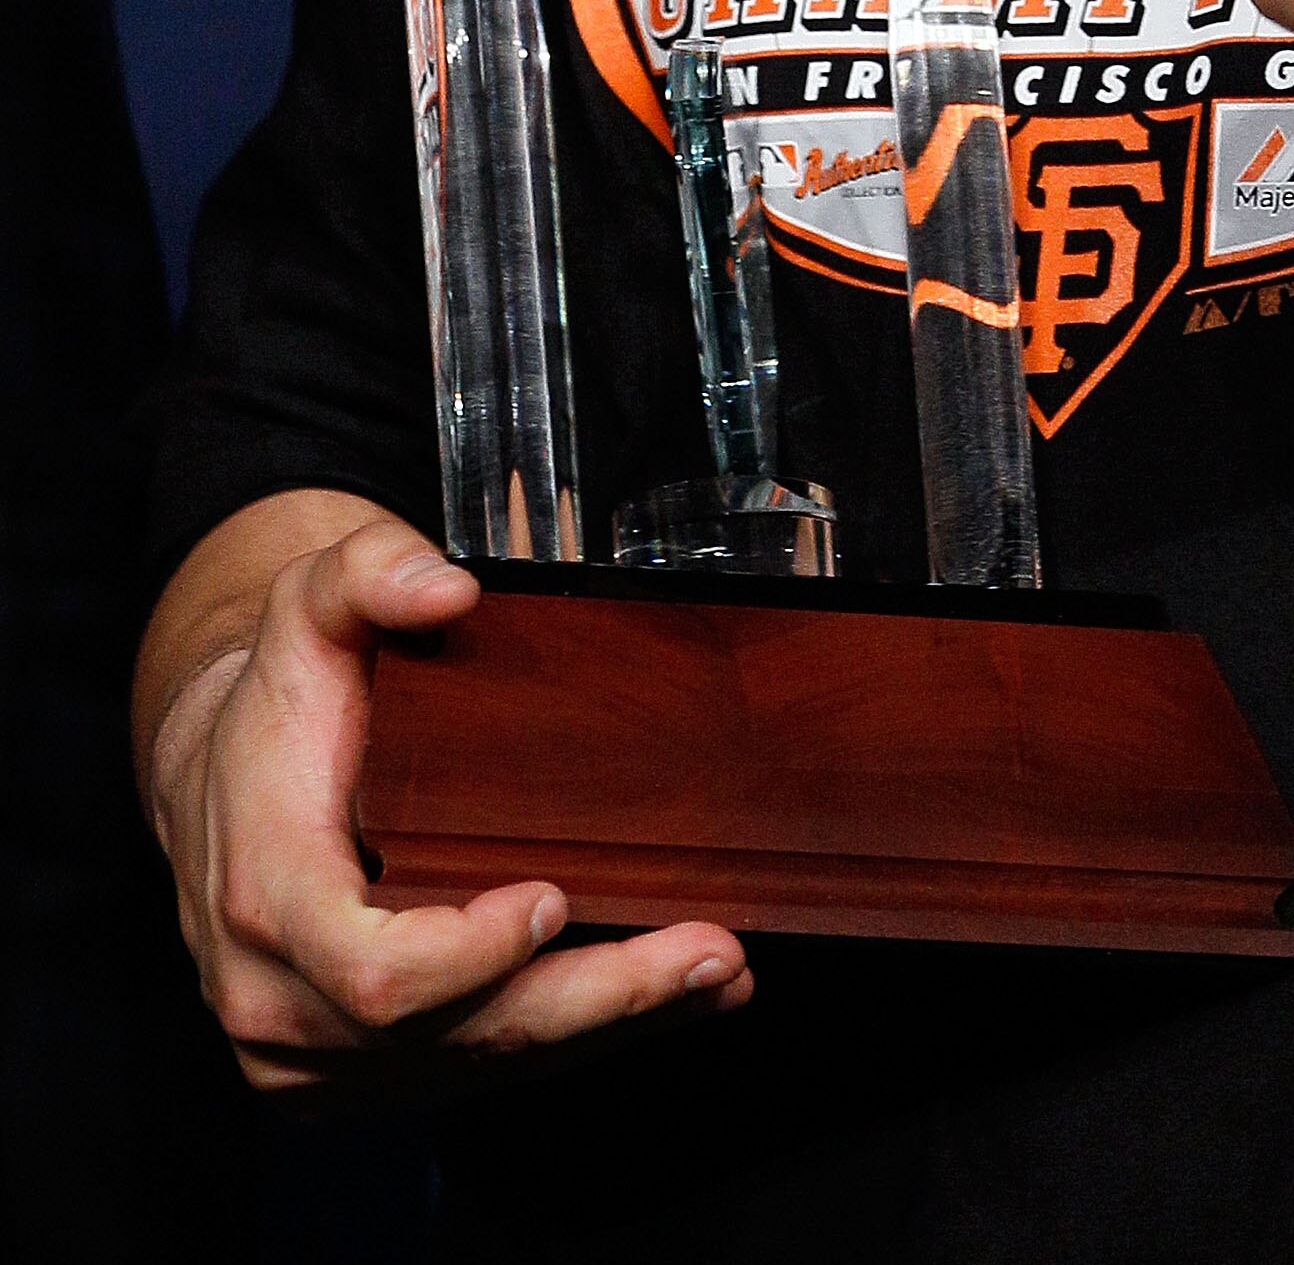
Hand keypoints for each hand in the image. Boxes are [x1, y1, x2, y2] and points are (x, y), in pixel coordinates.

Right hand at [150, 511, 749, 1086]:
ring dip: (609, 1025)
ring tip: (718, 971)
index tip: (556, 896)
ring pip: (479, 1062)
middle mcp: (279, 998)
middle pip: (454, 1033)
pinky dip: (576, 1040)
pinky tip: (660, 1003)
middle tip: (711, 950)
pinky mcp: (351, 1076)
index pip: (376, 970)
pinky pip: (473, 1070)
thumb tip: (450, 592)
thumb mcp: (309, 606)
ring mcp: (312, 1054)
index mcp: (267, 896)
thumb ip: (369, 574)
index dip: (472, 955)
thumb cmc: (281, 702)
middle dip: (595, 999)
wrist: (219, 786)